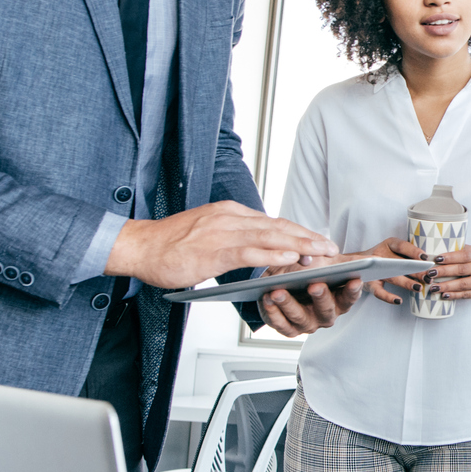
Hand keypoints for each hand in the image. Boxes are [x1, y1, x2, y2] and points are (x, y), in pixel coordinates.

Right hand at [107, 201, 336, 289]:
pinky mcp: (213, 250)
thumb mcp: (208, 233)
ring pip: (270, 236)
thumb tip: (260, 246)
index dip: (299, 231)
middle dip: (308, 236)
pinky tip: (290, 258)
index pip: (273, 221)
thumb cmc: (170, 245)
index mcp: (230, 212)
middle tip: (331, 246)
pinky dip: (273, 254)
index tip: (319, 239)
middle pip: (278, 226)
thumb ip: (234, 236)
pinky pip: (249, 251)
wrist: (139, 246)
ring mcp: (222, 232)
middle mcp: (230, 217)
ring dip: (300, 245)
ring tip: (321, 253)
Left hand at [256, 255, 362, 336]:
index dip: (353, 290)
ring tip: (278, 291)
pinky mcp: (288, 329)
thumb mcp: (325, 261)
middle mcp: (326, 316)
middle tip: (315, 285)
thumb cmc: (308, 269)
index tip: (355, 279)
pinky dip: (273, 313)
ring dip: (289, 305)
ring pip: (300, 319)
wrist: (284, 277)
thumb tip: (356, 255)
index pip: (350, 297)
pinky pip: (281, 325)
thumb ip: (340, 259)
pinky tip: (267, 298)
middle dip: (321, 298)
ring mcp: (307, 324)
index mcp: (339, 300)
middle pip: (326, 311)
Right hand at [358, 238, 430, 304]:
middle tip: (429, 277)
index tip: (425, 258)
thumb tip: (431, 264)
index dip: (413, 252)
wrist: (360, 262)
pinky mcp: (370, 283)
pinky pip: (379, 291)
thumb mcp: (395, 250)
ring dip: (406, 283)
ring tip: (419, 288)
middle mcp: (380, 254)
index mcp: (389, 244)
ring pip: (392, 276)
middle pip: (399, 262)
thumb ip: (409, 255)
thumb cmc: (385, 256)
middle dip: (415, 270)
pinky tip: (399, 300)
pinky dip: (388, 297)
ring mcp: (374, 269)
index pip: (402, 246)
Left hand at [429, 243, 470, 299]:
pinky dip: (454, 295)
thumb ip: (461, 251)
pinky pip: (466, 295)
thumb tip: (438, 254)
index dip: (450, 257)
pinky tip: (444, 294)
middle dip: (443, 272)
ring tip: (433, 287)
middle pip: (461, 270)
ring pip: (462, 284)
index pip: (464, 255)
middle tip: (430, 273)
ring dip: (446, 286)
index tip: (436, 259)